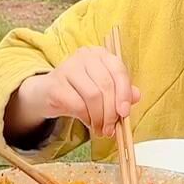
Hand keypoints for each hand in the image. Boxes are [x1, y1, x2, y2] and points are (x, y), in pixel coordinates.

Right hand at [15, 47, 141, 136]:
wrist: (46, 93)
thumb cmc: (79, 90)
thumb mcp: (102, 89)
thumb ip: (121, 91)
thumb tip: (136, 96)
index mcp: (100, 54)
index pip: (118, 70)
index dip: (124, 93)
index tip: (125, 113)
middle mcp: (84, 56)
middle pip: (106, 85)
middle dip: (111, 112)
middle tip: (110, 129)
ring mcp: (68, 67)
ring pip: (92, 96)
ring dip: (99, 117)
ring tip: (100, 129)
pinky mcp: (55, 84)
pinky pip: (77, 104)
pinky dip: (86, 118)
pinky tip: (88, 123)